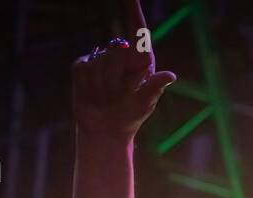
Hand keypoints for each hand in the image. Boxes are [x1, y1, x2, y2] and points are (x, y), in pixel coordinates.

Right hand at [71, 0, 175, 139]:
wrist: (104, 130)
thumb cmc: (129, 116)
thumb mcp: (144, 104)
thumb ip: (154, 87)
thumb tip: (171, 76)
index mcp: (140, 59)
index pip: (137, 29)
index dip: (133, 9)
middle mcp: (120, 54)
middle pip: (117, 49)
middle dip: (118, 76)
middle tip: (119, 96)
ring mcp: (99, 58)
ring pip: (100, 62)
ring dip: (104, 87)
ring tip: (107, 98)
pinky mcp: (82, 65)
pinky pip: (84, 69)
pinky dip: (89, 86)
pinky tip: (93, 95)